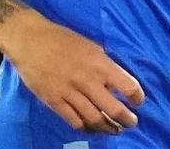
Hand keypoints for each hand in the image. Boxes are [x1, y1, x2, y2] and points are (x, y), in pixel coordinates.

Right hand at [0, 0, 144, 133]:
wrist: (31, 41)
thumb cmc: (63, 40)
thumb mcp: (92, 47)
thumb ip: (105, 66)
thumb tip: (116, 84)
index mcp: (100, 63)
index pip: (127, 86)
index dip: (137, 97)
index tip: (138, 102)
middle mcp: (87, 80)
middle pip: (113, 109)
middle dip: (126, 119)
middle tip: (131, 123)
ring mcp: (70, 93)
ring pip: (94, 119)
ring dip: (108, 127)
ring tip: (115, 130)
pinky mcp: (54, 102)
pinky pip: (75, 121)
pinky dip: (87, 128)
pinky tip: (92, 127)